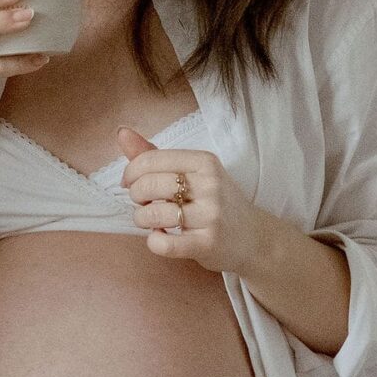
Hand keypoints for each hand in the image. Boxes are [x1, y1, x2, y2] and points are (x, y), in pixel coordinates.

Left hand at [117, 135, 268, 276]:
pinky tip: (162, 237)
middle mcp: (210, 184)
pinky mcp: (209, 243)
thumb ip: (155, 155)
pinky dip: (154, 241)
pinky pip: (165, 243)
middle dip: (136, 196)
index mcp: (205, 161)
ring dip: (142, 220)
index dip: (131, 173)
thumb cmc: (216, 202)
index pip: (151, 160)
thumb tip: (121, 133)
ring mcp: (211, 215)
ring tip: (153, 222)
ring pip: (153, 214)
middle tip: (144, 204)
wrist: (255, 238)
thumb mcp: (193, 172)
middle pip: (149, 185)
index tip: (130, 184)